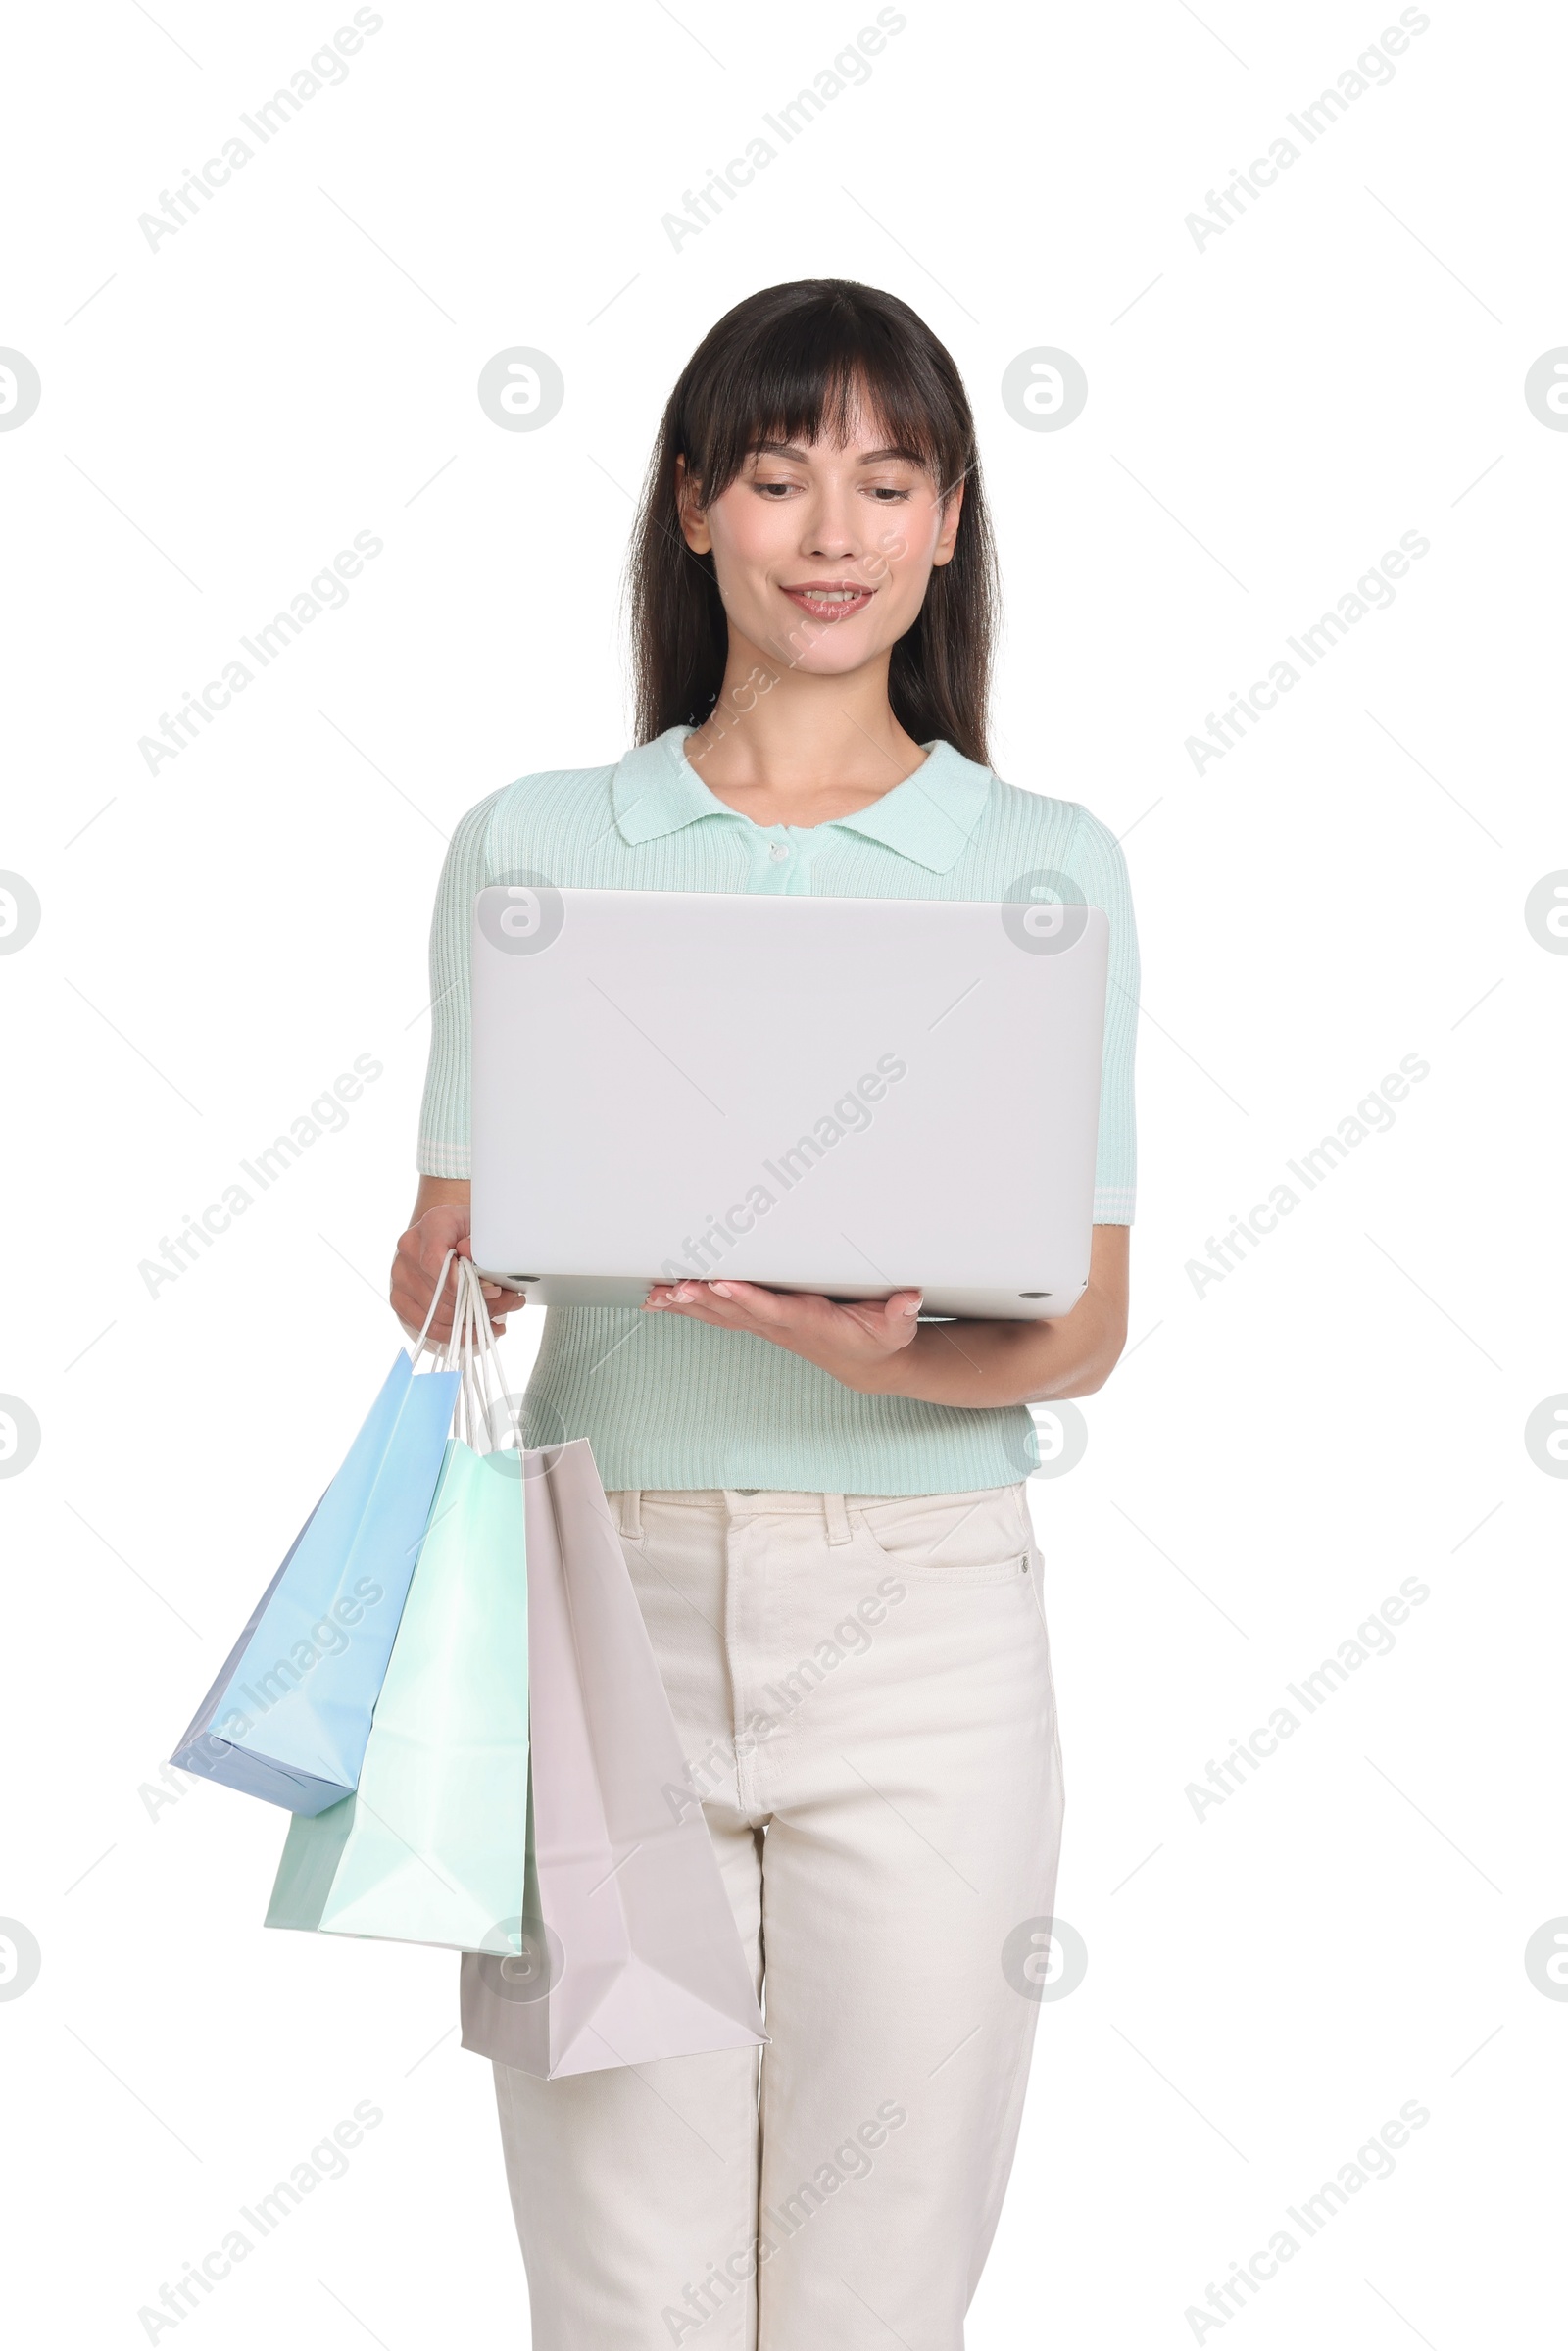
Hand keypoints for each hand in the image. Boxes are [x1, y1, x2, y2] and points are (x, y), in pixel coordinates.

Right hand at [389, 1202, 518, 1341]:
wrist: (450, 1232)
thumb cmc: (470, 1231)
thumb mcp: (483, 1227)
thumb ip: (480, 1241)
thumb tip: (471, 1257)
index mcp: (431, 1226)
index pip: (436, 1261)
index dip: (464, 1283)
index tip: (494, 1291)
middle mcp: (409, 1250)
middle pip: (442, 1292)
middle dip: (482, 1305)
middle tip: (511, 1303)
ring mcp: (400, 1276)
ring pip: (438, 1313)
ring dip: (473, 1321)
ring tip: (498, 1318)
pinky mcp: (400, 1299)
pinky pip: (427, 1327)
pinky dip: (455, 1334)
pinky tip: (476, 1331)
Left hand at [643, 1278, 922, 1390]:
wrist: (865, 1365)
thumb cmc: (878, 1340)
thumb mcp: (897, 1329)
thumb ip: (901, 1314)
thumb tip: (910, 1298)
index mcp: (809, 1321)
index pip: (773, 1308)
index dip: (746, 1298)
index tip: (721, 1284)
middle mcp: (781, 1325)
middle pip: (736, 1312)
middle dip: (704, 1300)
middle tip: (674, 1287)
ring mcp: (767, 1326)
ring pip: (721, 1314)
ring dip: (688, 1306)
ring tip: (657, 1296)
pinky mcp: (760, 1323)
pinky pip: (719, 1315)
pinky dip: (689, 1308)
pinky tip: (662, 1302)